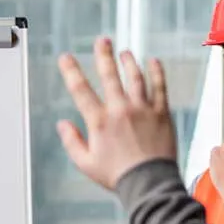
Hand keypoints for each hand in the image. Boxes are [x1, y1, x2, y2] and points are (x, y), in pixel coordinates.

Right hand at [55, 37, 176, 190]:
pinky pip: (159, 87)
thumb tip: (62, 124)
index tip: (66, 58)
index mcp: (99, 122)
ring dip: (129, 62)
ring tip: (125, 52)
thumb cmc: (116, 175)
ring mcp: (143, 109)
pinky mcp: (161, 113)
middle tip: (102, 41)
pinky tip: (153, 62)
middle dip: (104, 55)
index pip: (81, 90)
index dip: (71, 71)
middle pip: (110, 75)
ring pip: (135, 77)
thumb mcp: (85, 163)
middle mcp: (120, 110)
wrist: (149, 182)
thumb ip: (72, 141)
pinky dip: (156, 72)